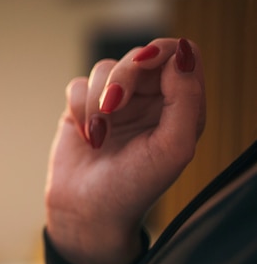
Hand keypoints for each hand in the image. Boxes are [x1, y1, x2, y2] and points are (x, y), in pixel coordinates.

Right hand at [45, 38, 205, 263]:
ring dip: (96, 101)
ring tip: (97, 136)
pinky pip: (78, 85)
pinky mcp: (83, 108)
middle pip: (139, 56)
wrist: (87, 212)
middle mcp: (149, 100)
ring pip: (105, 68)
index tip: (145, 64)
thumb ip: (186, 99)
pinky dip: (79, 108)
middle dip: (122, 77)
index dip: (163, 51)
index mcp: (179, 107)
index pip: (181, 55)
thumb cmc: (134, 188)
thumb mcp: (172, 149)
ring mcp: (114, 103)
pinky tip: (85, 136)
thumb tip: (182, 54)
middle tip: (112, 107)